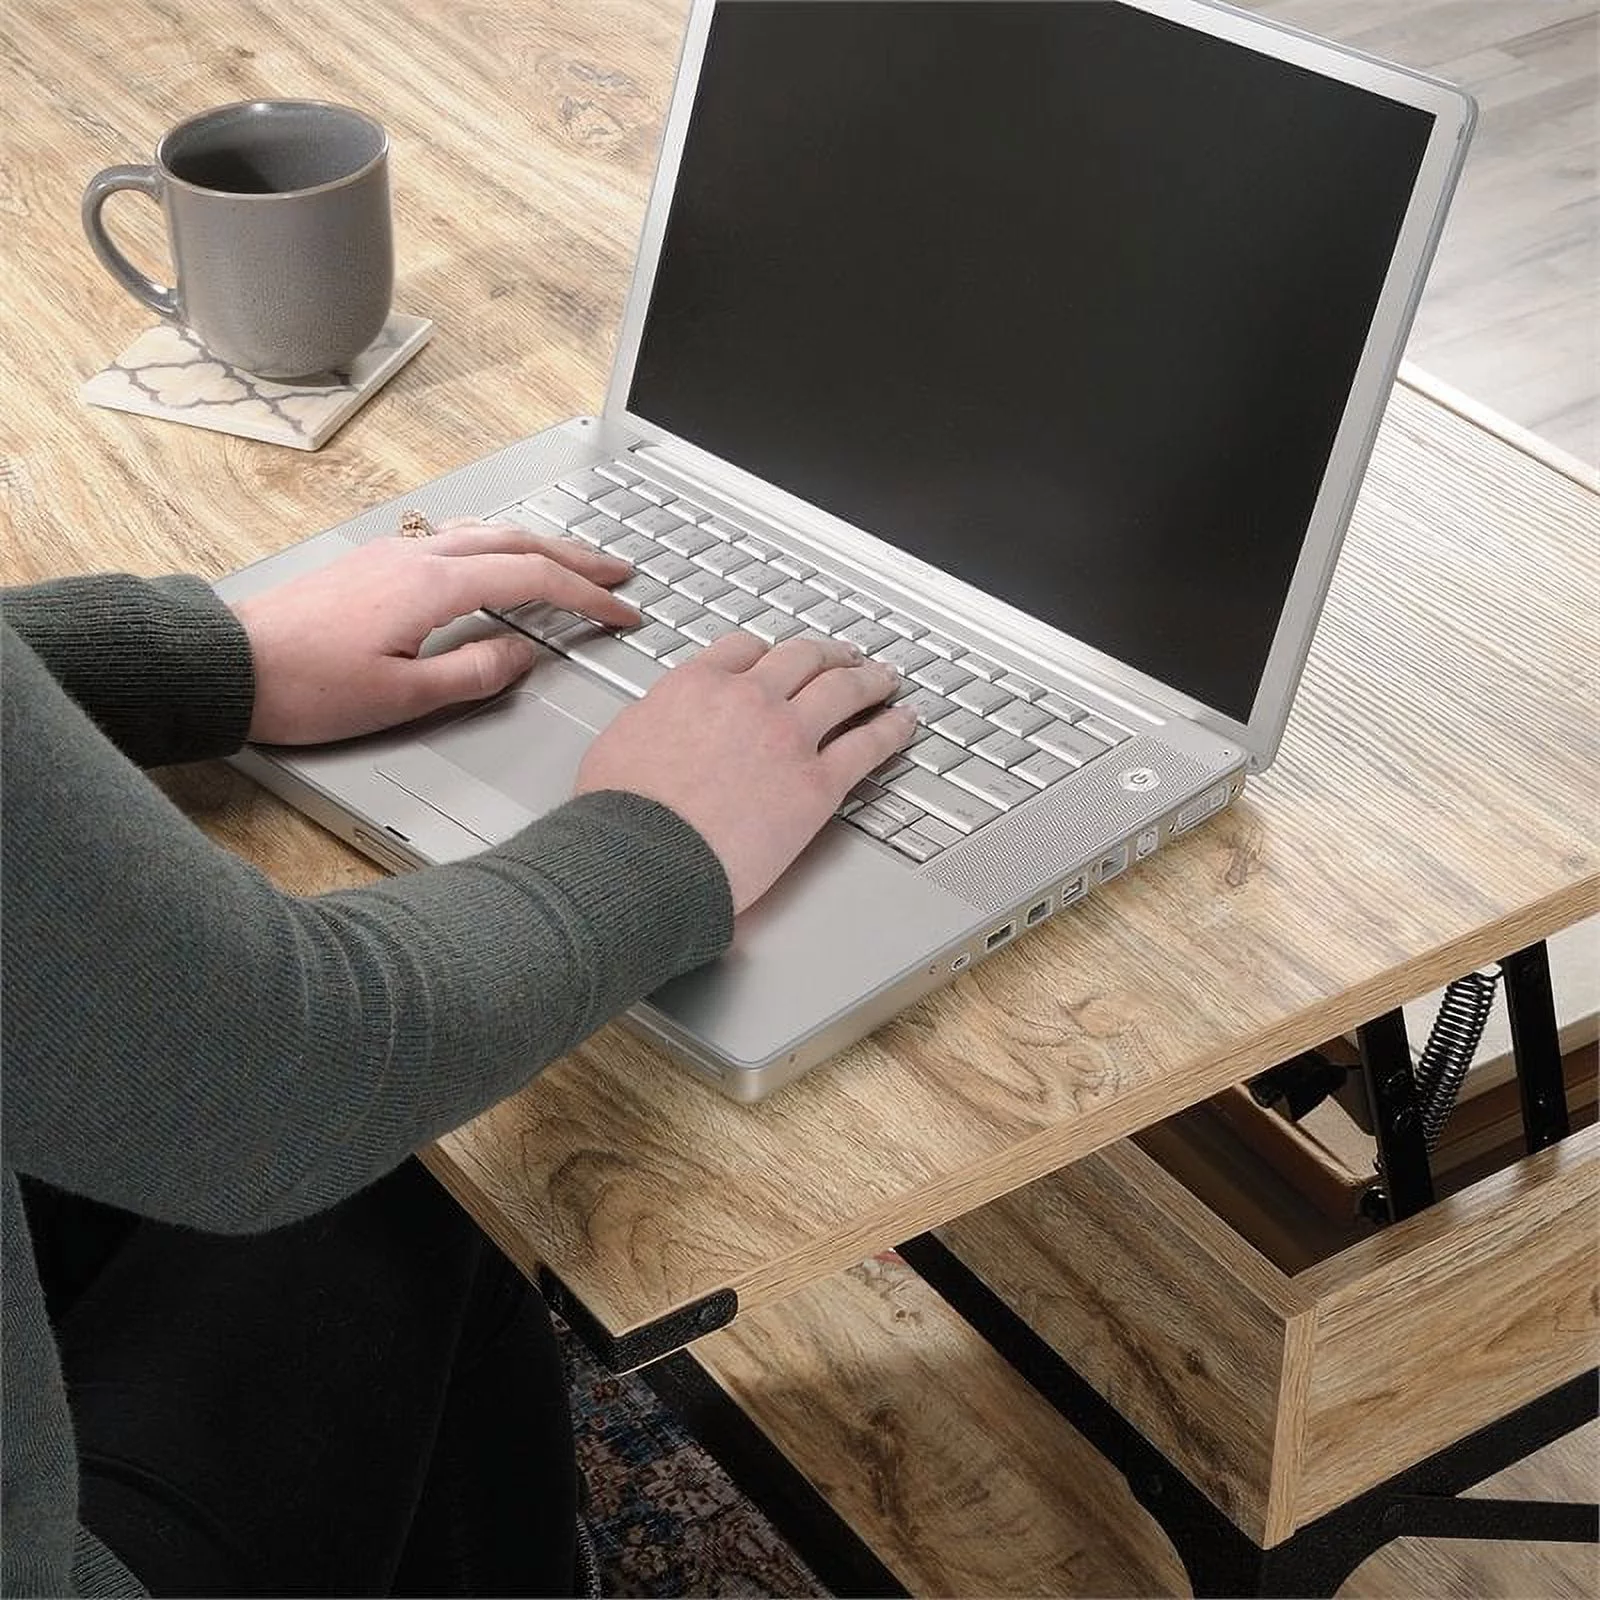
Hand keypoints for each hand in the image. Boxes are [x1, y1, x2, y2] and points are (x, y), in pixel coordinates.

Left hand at [231, 520, 639, 743]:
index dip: (586, 596)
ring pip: (484, 532)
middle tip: (618, 572)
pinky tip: (496, 560)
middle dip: (575, 557)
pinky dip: (496, 545)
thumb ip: (475, 673)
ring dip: (537, 545)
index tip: (622, 612)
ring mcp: (392, 554)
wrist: (228, 667)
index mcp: (432, 585)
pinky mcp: (373, 565)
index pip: (532, 579)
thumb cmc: (305, 687)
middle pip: (515, 541)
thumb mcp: (404, 697)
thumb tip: (522, 655)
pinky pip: (453, 539)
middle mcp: (415, 556)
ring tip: (571, 563)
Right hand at [573, 633, 916, 912]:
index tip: (777, 657)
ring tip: (884, 679)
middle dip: (827, 654)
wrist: (641, 858)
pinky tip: (904, 723)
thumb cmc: (622, 816)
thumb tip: (659, 726)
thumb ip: (655, 722)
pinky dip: (893, 729)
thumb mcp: (621, 742)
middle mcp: (748, 699)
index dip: (768, 652)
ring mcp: (788, 737)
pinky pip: (868, 745)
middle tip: (842, 656)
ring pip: (844, 688)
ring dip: (870, 679)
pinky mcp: (817, 784)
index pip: (744, 649)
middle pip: (802, 658)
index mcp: (697, 685)